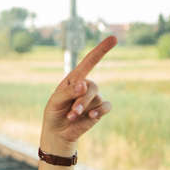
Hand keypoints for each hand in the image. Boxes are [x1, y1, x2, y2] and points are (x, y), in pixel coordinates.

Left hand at [40, 36, 117, 154]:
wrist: (58, 132)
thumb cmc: (54, 112)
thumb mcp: (55, 101)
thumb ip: (68, 92)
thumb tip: (84, 84)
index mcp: (74, 78)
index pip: (89, 61)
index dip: (101, 50)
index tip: (114, 38)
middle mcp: (86, 86)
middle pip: (92, 86)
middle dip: (81, 100)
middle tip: (72, 111)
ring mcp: (94, 98)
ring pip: (96, 98)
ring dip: (83, 108)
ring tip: (72, 116)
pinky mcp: (99, 109)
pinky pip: (106, 107)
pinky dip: (98, 112)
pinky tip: (90, 117)